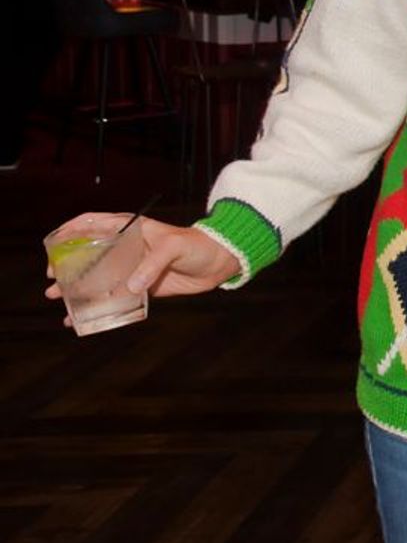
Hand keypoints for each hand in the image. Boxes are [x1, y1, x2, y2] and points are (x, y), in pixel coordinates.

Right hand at [44, 216, 238, 319]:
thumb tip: (129, 287)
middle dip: (66, 265)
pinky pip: (113, 296)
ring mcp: (131, 267)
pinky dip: (97, 305)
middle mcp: (126, 247)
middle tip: (52, 280)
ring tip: (57, 298)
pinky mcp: (140, 286)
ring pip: (96, 276)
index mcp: (131, 229)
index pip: (93, 223)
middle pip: (88, 253)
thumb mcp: (174, 247)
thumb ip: (152, 264)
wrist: (219, 262)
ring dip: (76, 287)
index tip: (53, 245)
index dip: (70, 231)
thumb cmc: (197, 246)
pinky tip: (81, 318)